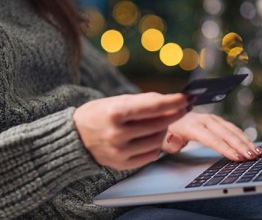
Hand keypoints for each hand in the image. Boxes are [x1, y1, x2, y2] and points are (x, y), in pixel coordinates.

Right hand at [73, 92, 189, 169]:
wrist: (75, 137)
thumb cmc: (98, 114)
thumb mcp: (116, 101)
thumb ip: (143, 102)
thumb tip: (171, 101)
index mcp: (115, 112)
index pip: (154, 107)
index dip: (174, 101)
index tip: (187, 97)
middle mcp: (117, 133)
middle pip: (159, 124)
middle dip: (175, 114)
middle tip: (181, 107)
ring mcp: (120, 151)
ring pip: (158, 140)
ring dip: (164, 129)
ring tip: (160, 122)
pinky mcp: (122, 164)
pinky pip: (151, 155)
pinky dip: (156, 145)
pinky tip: (150, 137)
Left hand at [161, 111, 261, 161]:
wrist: (167, 115)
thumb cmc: (165, 131)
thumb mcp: (160, 138)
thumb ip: (169, 143)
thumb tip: (176, 141)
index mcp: (190, 125)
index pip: (211, 138)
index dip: (225, 148)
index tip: (237, 158)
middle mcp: (203, 119)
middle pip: (225, 133)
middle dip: (241, 145)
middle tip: (253, 157)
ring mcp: (211, 119)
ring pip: (231, 129)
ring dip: (246, 141)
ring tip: (258, 153)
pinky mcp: (216, 121)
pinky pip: (231, 128)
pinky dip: (243, 137)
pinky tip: (252, 146)